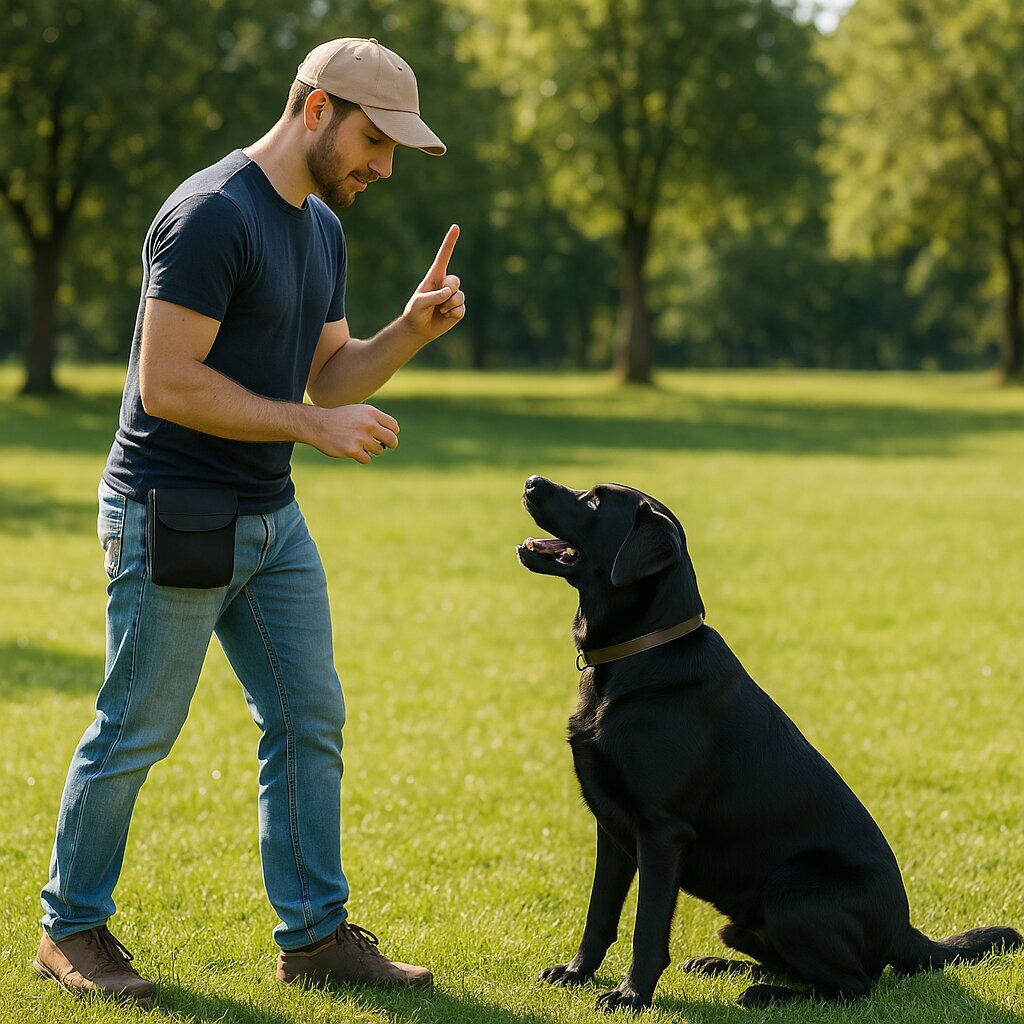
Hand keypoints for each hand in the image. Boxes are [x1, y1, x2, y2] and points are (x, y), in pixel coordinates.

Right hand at [308, 404, 398, 463]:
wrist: (318, 424)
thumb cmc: (340, 418)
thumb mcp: (359, 411)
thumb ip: (375, 419)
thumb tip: (393, 434)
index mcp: (371, 413)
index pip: (393, 426)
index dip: (393, 432)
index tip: (387, 435)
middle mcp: (368, 424)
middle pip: (391, 439)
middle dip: (390, 444)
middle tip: (384, 446)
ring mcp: (360, 437)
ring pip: (379, 450)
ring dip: (372, 450)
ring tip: (360, 444)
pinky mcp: (352, 450)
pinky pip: (367, 459)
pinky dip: (362, 457)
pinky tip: (353, 451)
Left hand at [401, 224, 465, 342]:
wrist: (419, 328)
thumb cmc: (415, 312)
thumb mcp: (419, 303)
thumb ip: (433, 296)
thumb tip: (449, 292)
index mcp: (435, 277)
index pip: (444, 257)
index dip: (450, 242)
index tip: (455, 227)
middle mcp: (446, 284)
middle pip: (455, 280)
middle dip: (448, 291)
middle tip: (438, 301)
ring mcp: (453, 296)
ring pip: (459, 296)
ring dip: (448, 305)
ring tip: (439, 310)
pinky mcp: (458, 308)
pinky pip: (461, 309)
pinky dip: (452, 314)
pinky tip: (445, 316)